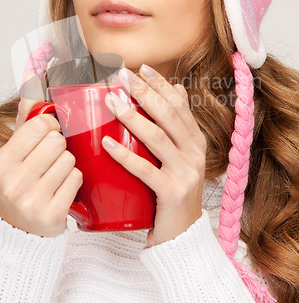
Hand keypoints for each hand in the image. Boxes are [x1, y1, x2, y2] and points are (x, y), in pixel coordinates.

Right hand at [0, 76, 82, 236]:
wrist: (17, 227)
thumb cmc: (19, 183)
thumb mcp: (14, 153)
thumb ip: (26, 119)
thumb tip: (33, 82)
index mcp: (2, 162)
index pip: (38, 126)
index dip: (50, 125)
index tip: (49, 132)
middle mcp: (13, 182)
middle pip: (57, 142)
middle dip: (60, 147)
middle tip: (52, 158)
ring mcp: (32, 200)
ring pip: (70, 160)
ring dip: (68, 164)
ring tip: (55, 175)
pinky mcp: (52, 214)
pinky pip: (77, 179)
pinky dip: (74, 180)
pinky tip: (61, 188)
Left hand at [102, 65, 206, 247]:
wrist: (183, 234)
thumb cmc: (174, 192)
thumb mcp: (182, 157)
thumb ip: (178, 126)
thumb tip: (176, 89)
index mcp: (196, 142)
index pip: (180, 105)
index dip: (161, 84)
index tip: (142, 68)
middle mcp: (195, 153)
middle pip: (169, 115)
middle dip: (145, 92)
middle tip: (122, 76)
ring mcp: (186, 172)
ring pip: (157, 137)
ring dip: (132, 117)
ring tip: (111, 102)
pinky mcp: (172, 192)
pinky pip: (145, 170)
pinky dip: (124, 155)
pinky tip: (106, 141)